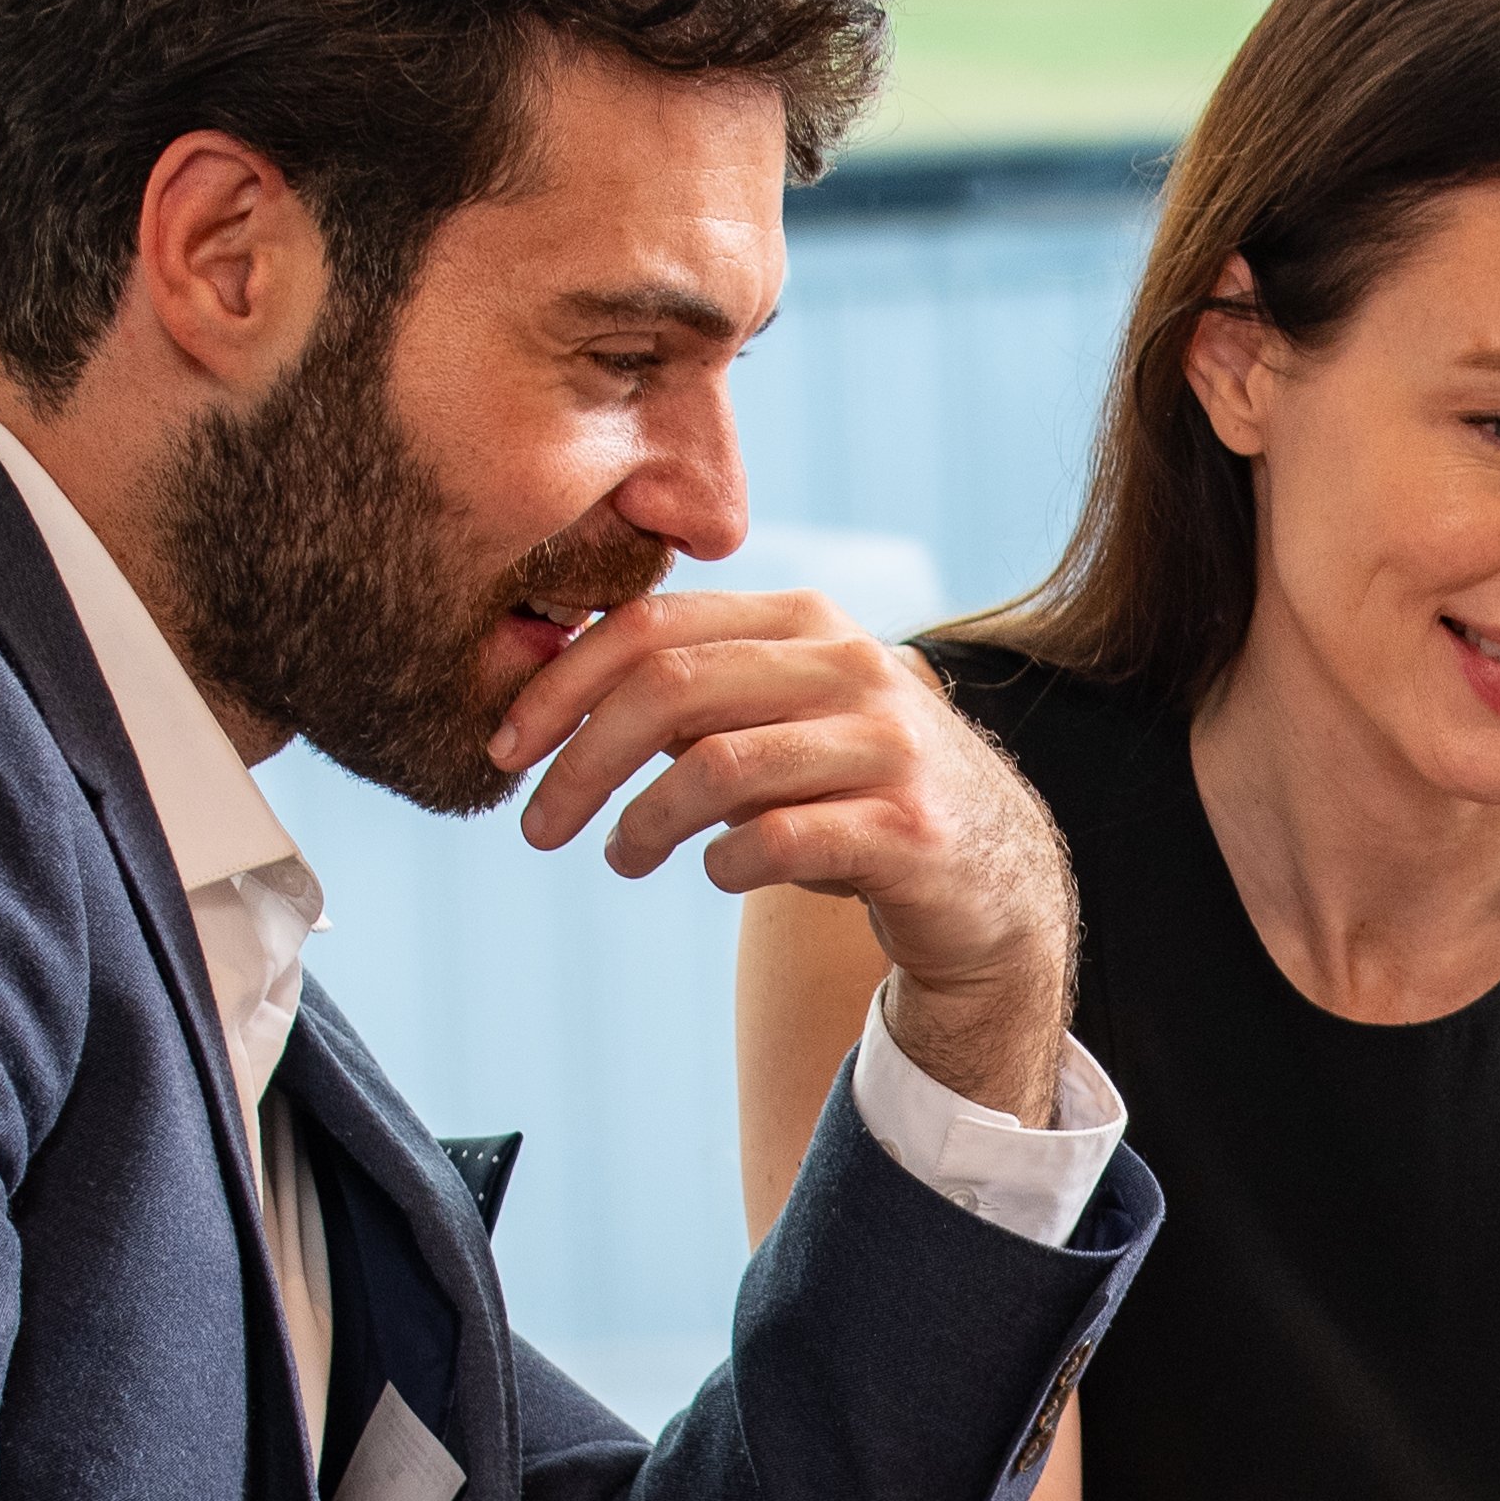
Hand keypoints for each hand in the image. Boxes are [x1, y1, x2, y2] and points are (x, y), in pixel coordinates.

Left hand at [491, 594, 1074, 1111]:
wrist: (994, 878)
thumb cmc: (853, 795)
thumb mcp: (774, 726)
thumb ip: (689, 701)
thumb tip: (546, 705)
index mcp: (806, 622)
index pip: (653, 627)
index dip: (561, 685)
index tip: (505, 748)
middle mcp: (852, 667)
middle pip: (670, 689)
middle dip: (580, 761)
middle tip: (535, 824)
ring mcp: (888, 746)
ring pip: (715, 766)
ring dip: (641, 823)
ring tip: (620, 859)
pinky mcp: (910, 828)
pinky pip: (778, 840)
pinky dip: (724, 863)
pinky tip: (715, 874)